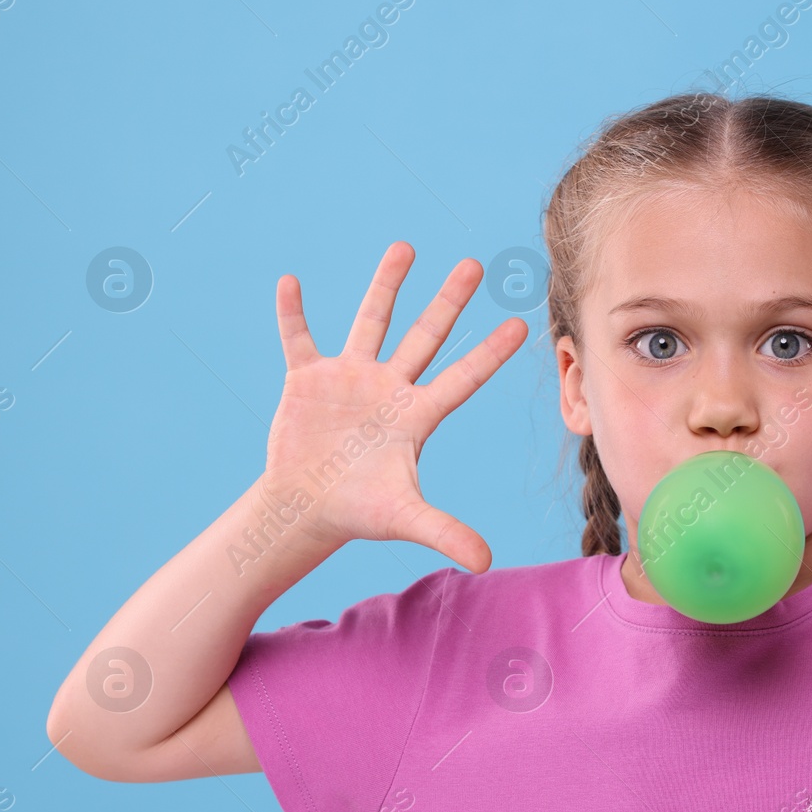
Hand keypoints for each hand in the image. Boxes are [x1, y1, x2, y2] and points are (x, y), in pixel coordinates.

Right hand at [258, 241, 528, 571]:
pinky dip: (293, 313)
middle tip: (477, 265)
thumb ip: (446, 532)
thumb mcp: (405, 518)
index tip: (520, 325)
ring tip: (406, 248)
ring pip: (372, 321)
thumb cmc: (360, 512)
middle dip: (449, 301)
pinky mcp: (307, 379)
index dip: (490, 353)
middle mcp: (390, 387)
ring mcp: (350, 378)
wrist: (306, 509)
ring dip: (385, 285)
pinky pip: (299, 338)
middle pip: (426, 335)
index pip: (463, 377)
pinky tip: (290, 284)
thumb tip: (485, 564)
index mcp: (417, 415)